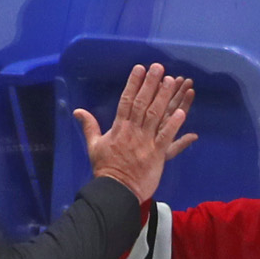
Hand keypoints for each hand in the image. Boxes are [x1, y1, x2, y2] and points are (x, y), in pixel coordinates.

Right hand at [74, 62, 197, 202]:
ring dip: (164, 97)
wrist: (115, 191)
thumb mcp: (93, 146)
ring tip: (171, 81)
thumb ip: (89, 126)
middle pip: (142, 103)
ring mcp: (145, 142)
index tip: (140, 68)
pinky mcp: (156, 154)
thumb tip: (77, 111)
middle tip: (159, 67)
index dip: (133, 83)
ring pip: (155, 115)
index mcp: (118, 128)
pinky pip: (166, 136)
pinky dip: (174, 124)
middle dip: (150, 84)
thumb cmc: (105, 170)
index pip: (126, 101)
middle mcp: (132, 131)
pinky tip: (182, 111)